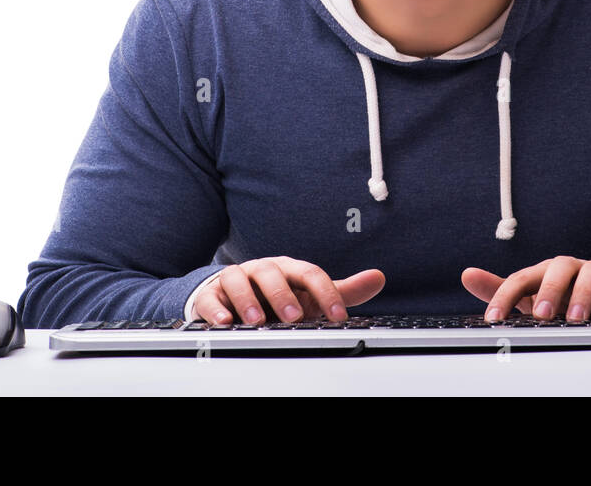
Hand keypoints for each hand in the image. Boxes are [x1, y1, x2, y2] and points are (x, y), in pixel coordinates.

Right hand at [193, 256, 385, 324]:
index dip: (325, 292)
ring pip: (238, 279)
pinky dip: (216, 309)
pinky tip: (226, 322)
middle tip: (294, 317)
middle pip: (272, 273)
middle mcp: (262, 269)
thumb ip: (340, 290)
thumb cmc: (276, 296)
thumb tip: (378, 277)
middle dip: (283, 294)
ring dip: (248, 300)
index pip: (309, 273)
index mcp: (288, 268)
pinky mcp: (212, 294)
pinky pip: (211, 298)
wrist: (233, 297)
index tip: (338, 315)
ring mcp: (236, 279)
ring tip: (257, 321)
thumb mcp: (308, 295)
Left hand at [462, 257, 590, 321]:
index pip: (522, 278)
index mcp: (545, 271)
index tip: (494, 318)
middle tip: (541, 315)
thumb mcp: (533, 293)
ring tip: (575, 318)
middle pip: (558, 269)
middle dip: (549, 291)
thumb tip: (467, 275)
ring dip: (582, 295)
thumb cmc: (567, 291)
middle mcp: (571, 268)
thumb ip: (502, 289)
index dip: (505, 296)